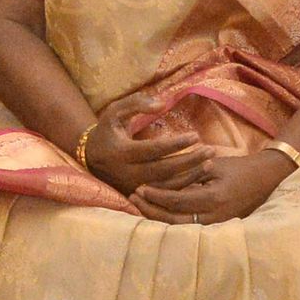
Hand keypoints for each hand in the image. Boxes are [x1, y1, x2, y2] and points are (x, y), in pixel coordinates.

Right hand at [82, 106, 212, 194]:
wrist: (89, 157)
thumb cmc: (107, 130)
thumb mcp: (114, 111)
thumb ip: (136, 103)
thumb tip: (163, 103)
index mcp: (121, 152)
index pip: (153, 150)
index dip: (175, 144)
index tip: (195, 136)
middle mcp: (127, 173)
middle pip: (164, 170)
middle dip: (189, 161)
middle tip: (210, 150)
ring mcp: (133, 187)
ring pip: (166, 187)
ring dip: (190, 176)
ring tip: (209, 164)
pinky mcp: (139, 196)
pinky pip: (164, 195)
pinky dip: (183, 187)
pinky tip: (198, 176)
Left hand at [132, 146, 297, 225]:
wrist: (267, 179)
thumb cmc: (239, 168)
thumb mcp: (212, 165)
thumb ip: (187, 174)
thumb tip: (158, 180)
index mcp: (213, 199)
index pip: (176, 201)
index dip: (156, 196)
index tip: (139, 188)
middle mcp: (214, 217)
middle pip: (174, 220)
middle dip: (151, 210)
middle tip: (133, 199)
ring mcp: (217, 225)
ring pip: (180, 227)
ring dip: (158, 218)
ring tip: (140, 206)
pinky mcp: (217, 227)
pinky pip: (190, 227)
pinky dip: (172, 220)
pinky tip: (157, 212)